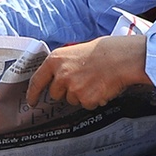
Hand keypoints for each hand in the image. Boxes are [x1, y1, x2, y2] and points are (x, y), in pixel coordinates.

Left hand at [27, 35, 151, 109]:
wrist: (123, 57)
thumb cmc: (104, 51)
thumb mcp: (76, 51)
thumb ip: (64, 65)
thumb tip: (58, 78)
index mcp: (55, 60)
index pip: (37, 81)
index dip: (33, 93)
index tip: (32, 102)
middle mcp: (61, 75)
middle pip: (55, 93)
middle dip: (66, 91)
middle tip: (82, 81)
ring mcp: (72, 88)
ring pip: (72, 100)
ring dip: (82, 95)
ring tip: (96, 81)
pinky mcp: (85, 99)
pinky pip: (87, 104)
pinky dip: (94, 100)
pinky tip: (102, 87)